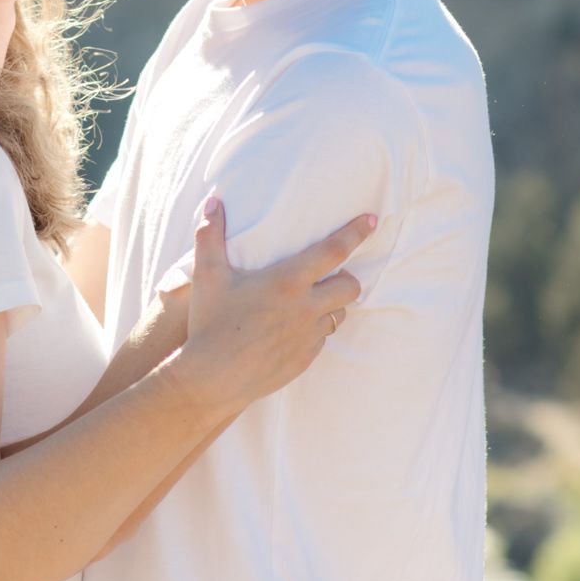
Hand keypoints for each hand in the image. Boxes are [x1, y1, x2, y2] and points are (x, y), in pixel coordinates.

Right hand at [172, 197, 372, 413]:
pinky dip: (315, 329)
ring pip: (339, 314)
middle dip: (347, 276)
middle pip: (350, 285)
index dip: (356, 232)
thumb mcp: (207, 275)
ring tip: (310, 301)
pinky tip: (292, 329)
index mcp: (288, 281)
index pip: (334, 250)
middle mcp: (305, 307)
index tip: (372, 219)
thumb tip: (213, 201)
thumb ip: (210, 235)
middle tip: (331, 273)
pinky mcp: (306, 359)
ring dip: (332, 304)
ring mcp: (308, 336)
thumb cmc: (211, 322)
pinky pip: (322, 338)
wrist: (213, 378)